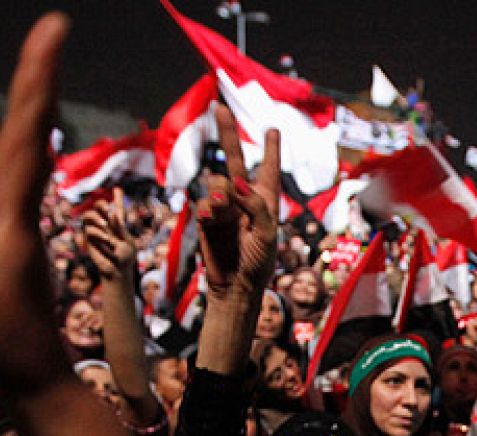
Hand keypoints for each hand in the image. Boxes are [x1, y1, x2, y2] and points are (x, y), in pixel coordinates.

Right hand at [79, 189, 135, 279]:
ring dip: (96, 217)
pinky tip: (107, 241)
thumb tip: (111, 213)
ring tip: (105, 226)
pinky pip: (89, 230)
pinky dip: (99, 234)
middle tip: (106, 208)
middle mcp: (106, 225)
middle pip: (99, 207)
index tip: (118, 189)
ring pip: (88, 215)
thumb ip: (120, 228)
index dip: (118, 198)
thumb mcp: (127, 241)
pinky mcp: (89, 240)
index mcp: (119, 225)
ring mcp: (96, 231)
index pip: (118, 208)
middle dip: (101, 205)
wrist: (118, 270)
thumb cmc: (125, 258)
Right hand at [197, 103, 279, 297]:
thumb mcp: (267, 234)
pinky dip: (210, 208)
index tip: (272, 129)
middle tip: (219, 107)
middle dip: (227, 133)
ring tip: (225, 209)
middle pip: (233, 160)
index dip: (270, 150)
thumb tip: (235, 182)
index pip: (267, 170)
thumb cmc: (258, 263)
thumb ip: (256, 205)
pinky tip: (212, 217)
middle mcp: (243, 200)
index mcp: (265, 201)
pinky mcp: (206, 219)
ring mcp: (223, 208)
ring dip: (222, 192)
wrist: (235, 287)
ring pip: (218, 183)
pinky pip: (204, 204)